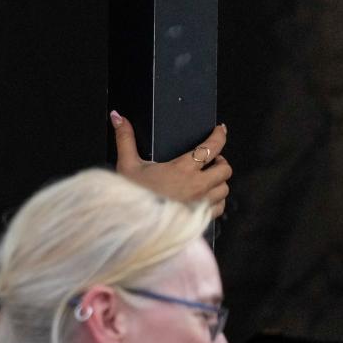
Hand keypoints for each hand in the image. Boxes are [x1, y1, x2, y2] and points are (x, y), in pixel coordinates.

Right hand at [109, 112, 231, 215]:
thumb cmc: (131, 196)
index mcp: (182, 169)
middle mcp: (197, 185)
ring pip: (224, 189)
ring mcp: (201, 203)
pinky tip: (206, 198)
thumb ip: (125, 139)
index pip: (212, 147)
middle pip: (225, 169)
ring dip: (219, 182)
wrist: (133, 225)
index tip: (220, 130)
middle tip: (211, 160)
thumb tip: (117, 117)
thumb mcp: (127, 164)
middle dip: (220, 162)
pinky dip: (217, 201)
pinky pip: (219, 208)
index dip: (220, 135)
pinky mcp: (200, 218)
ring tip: (209, 179)